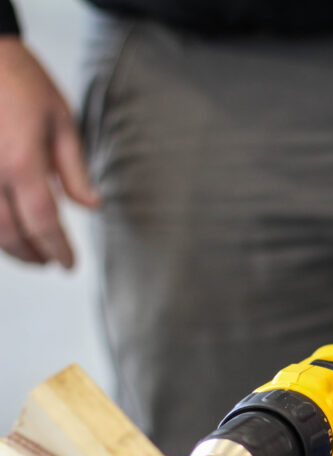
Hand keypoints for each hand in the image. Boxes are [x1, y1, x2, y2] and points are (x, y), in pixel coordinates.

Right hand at [0, 37, 99, 267]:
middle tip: (49, 263)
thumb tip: (92, 207)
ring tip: (29, 252)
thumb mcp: (61, 120)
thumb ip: (74, 170)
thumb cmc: (22, 80)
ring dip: (7, 245)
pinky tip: (5, 229)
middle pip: (9, 231)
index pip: (43, 221)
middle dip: (31, 253)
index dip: (57, 248)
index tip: (69, 265)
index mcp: (22, 161)